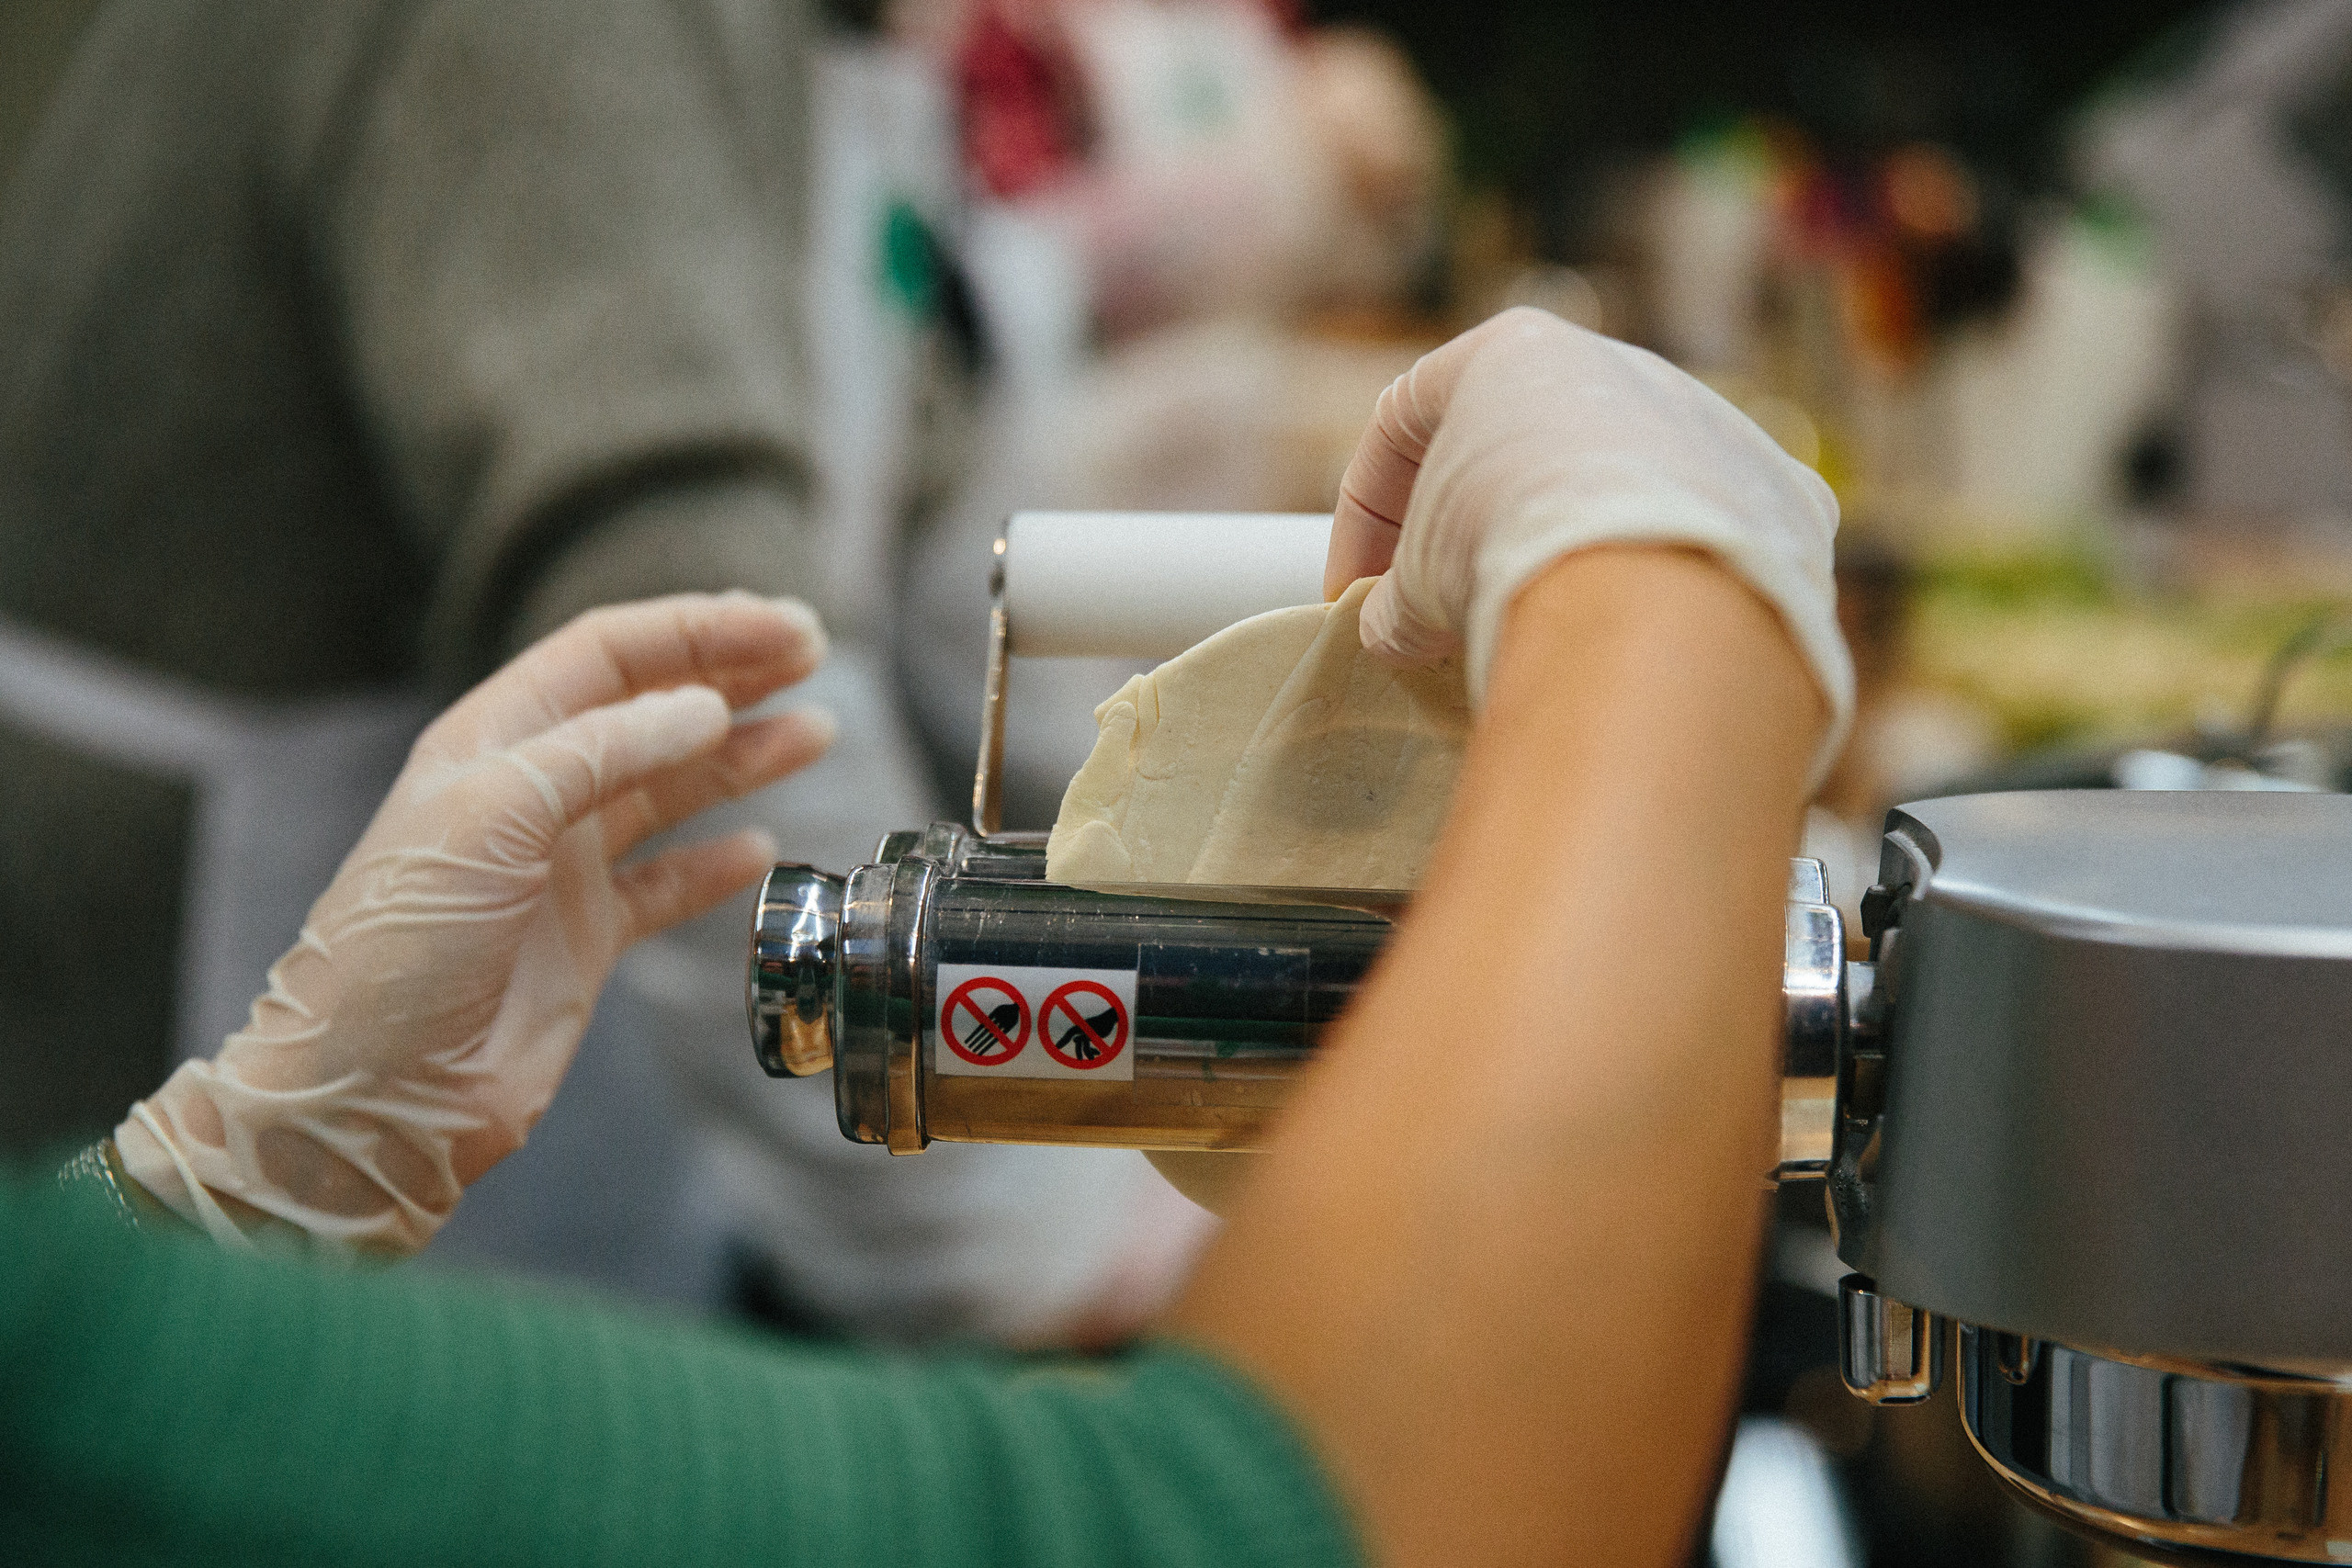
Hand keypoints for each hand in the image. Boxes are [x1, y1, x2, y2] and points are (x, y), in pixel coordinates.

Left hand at [116, 593, 833, 1255]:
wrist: (375, 1092)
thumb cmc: (401, 947)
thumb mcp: (492, 819)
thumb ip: (602, 753)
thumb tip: (705, 710)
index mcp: (494, 741)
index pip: (610, 654)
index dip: (699, 632)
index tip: (782, 627)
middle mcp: (532, 792)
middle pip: (650, 709)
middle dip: (732, 675)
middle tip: (815, 654)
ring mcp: (562, 867)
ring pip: (672, 789)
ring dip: (744, 758)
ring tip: (818, 733)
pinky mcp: (587, 937)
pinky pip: (668, 883)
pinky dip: (717, 863)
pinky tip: (761, 846)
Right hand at [1325, 307, 1851, 779]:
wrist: (1653, 595)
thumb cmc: (1507, 557)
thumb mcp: (1414, 584)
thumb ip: (1396, 600)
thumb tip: (1398, 633)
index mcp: (1515, 353)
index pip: (1406, 420)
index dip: (1363, 515)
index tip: (1353, 595)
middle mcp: (1626, 367)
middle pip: (1524, 452)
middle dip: (1475, 535)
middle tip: (1442, 619)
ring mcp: (1716, 427)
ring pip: (1625, 495)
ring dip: (1573, 559)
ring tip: (1541, 641)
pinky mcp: (1784, 502)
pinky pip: (1711, 546)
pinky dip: (1668, 591)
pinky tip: (1639, 652)